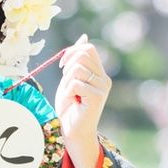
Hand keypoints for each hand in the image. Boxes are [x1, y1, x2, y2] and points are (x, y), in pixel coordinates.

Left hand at [56, 35, 109, 167]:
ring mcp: (102, 88)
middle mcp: (104, 79)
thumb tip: (84, 37)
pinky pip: (75, 84)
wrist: (71, 131)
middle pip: (83, 54)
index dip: (72, 51)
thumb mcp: (70, 79)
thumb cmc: (70, 107)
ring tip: (71, 95)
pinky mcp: (97, 97)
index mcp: (99, 73)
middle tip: (66, 83)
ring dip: (67, 82)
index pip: (89, 49)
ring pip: (77, 69)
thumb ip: (76, 60)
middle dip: (67, 66)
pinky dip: (68, 92)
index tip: (63, 66)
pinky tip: (73, 102)